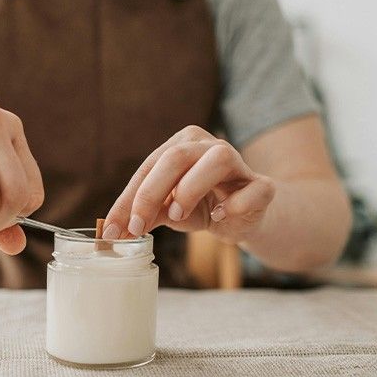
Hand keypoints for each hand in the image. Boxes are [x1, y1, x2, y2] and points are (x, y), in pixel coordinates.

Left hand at [103, 126, 274, 243]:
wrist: (242, 216)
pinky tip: (220, 215)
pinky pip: (254, 189)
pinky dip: (235, 203)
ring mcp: (239, 163)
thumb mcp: (167, 211)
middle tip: (138, 226)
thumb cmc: (199, 207)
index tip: (114, 230)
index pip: (149, 168)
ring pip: (218, 160)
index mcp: (181, 145)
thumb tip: (115, 231)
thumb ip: (145, 215)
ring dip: (191, 188)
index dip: (129, 199)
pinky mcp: (262, 186)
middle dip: (151, 193)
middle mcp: (209, 146)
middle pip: (176, 157)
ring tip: (178, 216)